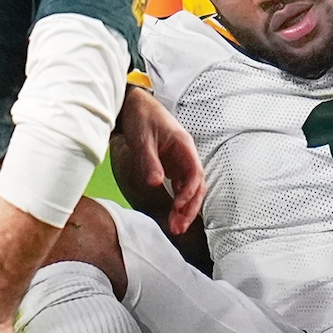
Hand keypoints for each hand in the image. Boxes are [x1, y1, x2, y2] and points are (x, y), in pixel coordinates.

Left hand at [110, 86, 203, 234]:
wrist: (135, 105)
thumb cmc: (142, 116)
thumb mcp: (142, 138)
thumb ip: (149, 161)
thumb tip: (155, 183)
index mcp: (184, 146)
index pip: (195, 173)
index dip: (190, 193)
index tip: (178, 207)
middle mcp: (186, 156)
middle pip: (196, 186)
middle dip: (189, 208)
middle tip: (178, 228)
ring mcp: (180, 162)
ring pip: (189, 189)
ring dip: (184, 209)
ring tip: (175, 228)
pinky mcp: (172, 166)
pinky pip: (180, 187)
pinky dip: (177, 201)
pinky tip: (172, 215)